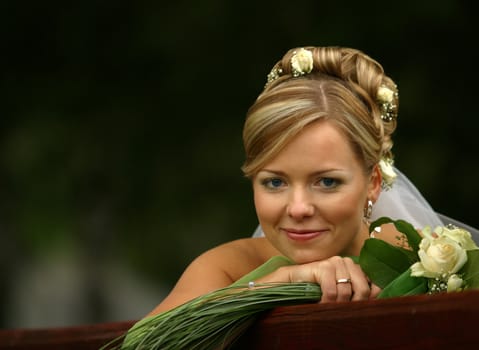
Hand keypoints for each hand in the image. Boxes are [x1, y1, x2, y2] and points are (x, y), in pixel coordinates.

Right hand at [263, 256, 380, 301]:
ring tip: (327, 307)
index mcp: (355, 268)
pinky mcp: (324, 266)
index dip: (370, 299)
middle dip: (353, 305)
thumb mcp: (340, 293)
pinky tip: (320, 304)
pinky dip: (326, 302)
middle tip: (341, 312)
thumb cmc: (318, 289)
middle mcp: (348, 262)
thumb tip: (375, 302)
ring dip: (336, 305)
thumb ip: (356, 294)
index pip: (374, 284)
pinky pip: (332, 291)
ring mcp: (336, 262)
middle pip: (363, 290)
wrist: (293, 282)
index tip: (360, 309)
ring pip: (346, 292)